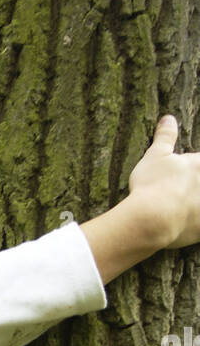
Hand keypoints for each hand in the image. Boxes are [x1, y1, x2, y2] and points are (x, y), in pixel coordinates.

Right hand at [127, 115, 199, 250]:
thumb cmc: (152, 185)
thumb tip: (168, 119)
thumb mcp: (155, 156)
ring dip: (195, 203)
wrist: (151, 219)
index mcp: (199, 166)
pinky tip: (188, 226)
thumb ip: (165, 137)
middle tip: (181, 191)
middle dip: (195, 187)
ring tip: (185, 206)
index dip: (195, 167)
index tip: (186, 175)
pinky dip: (195, 226)